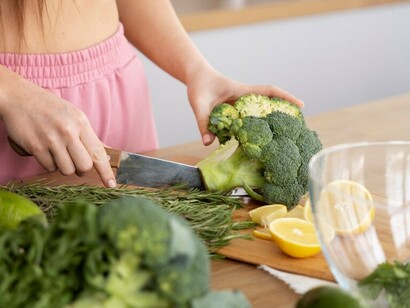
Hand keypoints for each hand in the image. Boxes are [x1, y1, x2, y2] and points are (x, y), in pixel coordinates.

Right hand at [1, 78, 115, 186]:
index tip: (111, 184)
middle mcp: (69, 132)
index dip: (106, 171)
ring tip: (57, 152)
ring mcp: (51, 140)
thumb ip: (89, 136)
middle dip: (81, 169)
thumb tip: (106, 152)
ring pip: (67, 170)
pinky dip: (48, 163)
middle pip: (84, 166)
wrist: (19, 97)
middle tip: (74, 161)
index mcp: (81, 123)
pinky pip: (49, 167)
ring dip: (64, 166)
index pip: (98, 153)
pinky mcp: (35, 147)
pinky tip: (45, 150)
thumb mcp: (75, 116)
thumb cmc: (50, 108)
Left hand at [186, 68, 303, 145]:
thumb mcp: (198, 104)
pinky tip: (255, 143)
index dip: (285, 97)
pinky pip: (246, 122)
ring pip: (259, 115)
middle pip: (269, 105)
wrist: (195, 77)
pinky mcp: (234, 113)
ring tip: (280, 141)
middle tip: (297, 128)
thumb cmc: (199, 86)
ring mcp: (240, 106)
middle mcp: (244, 98)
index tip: (300, 105)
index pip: (268, 91)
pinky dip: (252, 131)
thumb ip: (203, 122)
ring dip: (269, 124)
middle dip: (283, 114)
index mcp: (241, 91)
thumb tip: (208, 143)